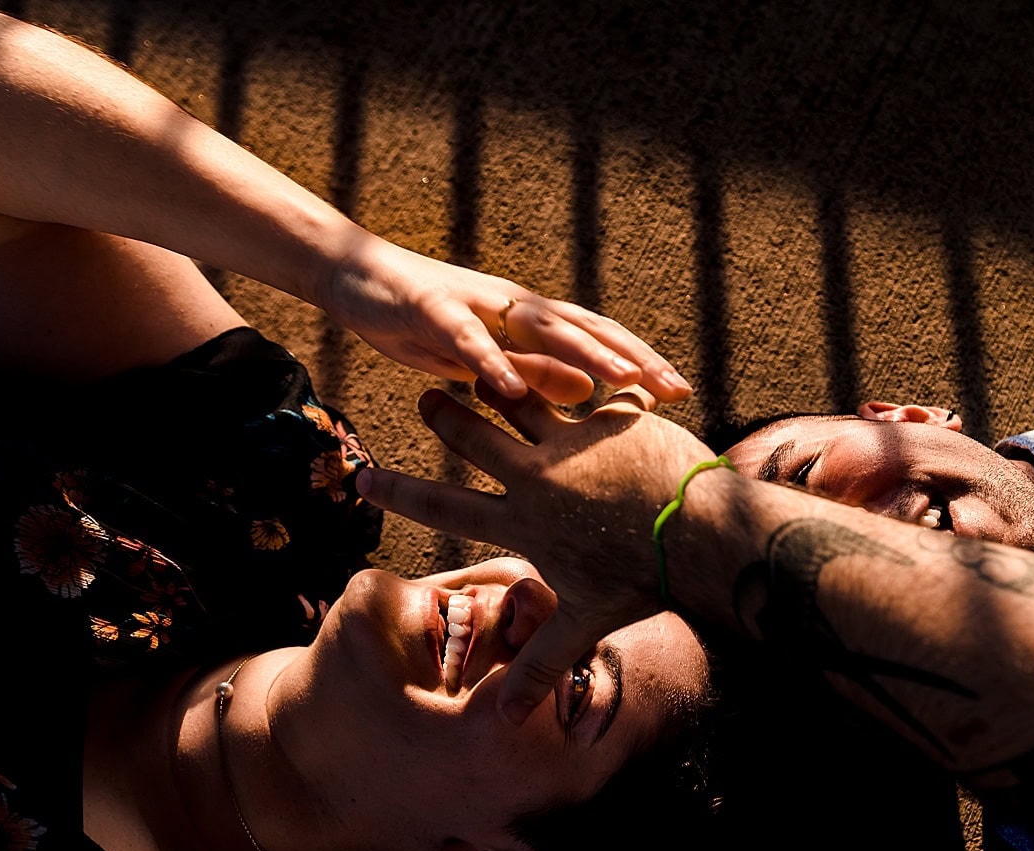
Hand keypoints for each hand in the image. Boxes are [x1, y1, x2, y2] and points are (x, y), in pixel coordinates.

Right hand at [321, 239, 691, 404]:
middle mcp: (514, 305)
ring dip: (583, 353)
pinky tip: (510, 389)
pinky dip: (489, 361)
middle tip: (677, 389)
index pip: (598, 338)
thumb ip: (533, 370)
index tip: (681, 392)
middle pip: (586, 330)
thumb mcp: (486, 357)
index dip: (641, 363)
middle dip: (633, 359)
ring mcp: (476, 303)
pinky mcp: (432, 309)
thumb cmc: (423, 321)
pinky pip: (466, 337)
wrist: (352, 275)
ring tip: (620, 380)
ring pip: (540, 327)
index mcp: (529, 319)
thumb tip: (588, 391)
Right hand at [356, 383, 716, 721]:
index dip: (400, 493)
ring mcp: (576, 441)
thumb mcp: (584, 622)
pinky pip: (598, 392)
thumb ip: (541, 663)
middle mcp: (539, 476)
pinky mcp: (616, 419)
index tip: (363, 478)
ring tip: (484, 367)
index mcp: (524, 521)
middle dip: (446, 417)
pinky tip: (593, 364)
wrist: (701, 538)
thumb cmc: (642, 583)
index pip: (446, 508)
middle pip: (477, 438)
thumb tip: (505, 720)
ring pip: (525, 401)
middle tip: (424, 397)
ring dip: (503, 383)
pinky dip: (593, 381)